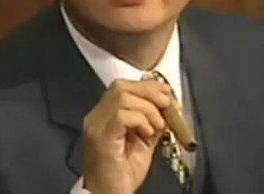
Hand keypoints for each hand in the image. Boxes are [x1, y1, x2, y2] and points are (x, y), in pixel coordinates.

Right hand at [81, 79, 171, 193]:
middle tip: (166, 106)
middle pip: (121, 86)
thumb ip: (150, 123)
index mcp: (103, 116)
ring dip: (147, 108)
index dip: (146, 87)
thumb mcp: (143, 143)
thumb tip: (166, 106)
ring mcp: (95, 125)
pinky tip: (148, 133)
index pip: (122, 87)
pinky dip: (140, 119)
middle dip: (148, 91)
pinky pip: (121, 114)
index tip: (167, 96)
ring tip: (157, 126)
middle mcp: (95, 117)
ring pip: (122, 96)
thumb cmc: (124, 176)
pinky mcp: (100, 137)